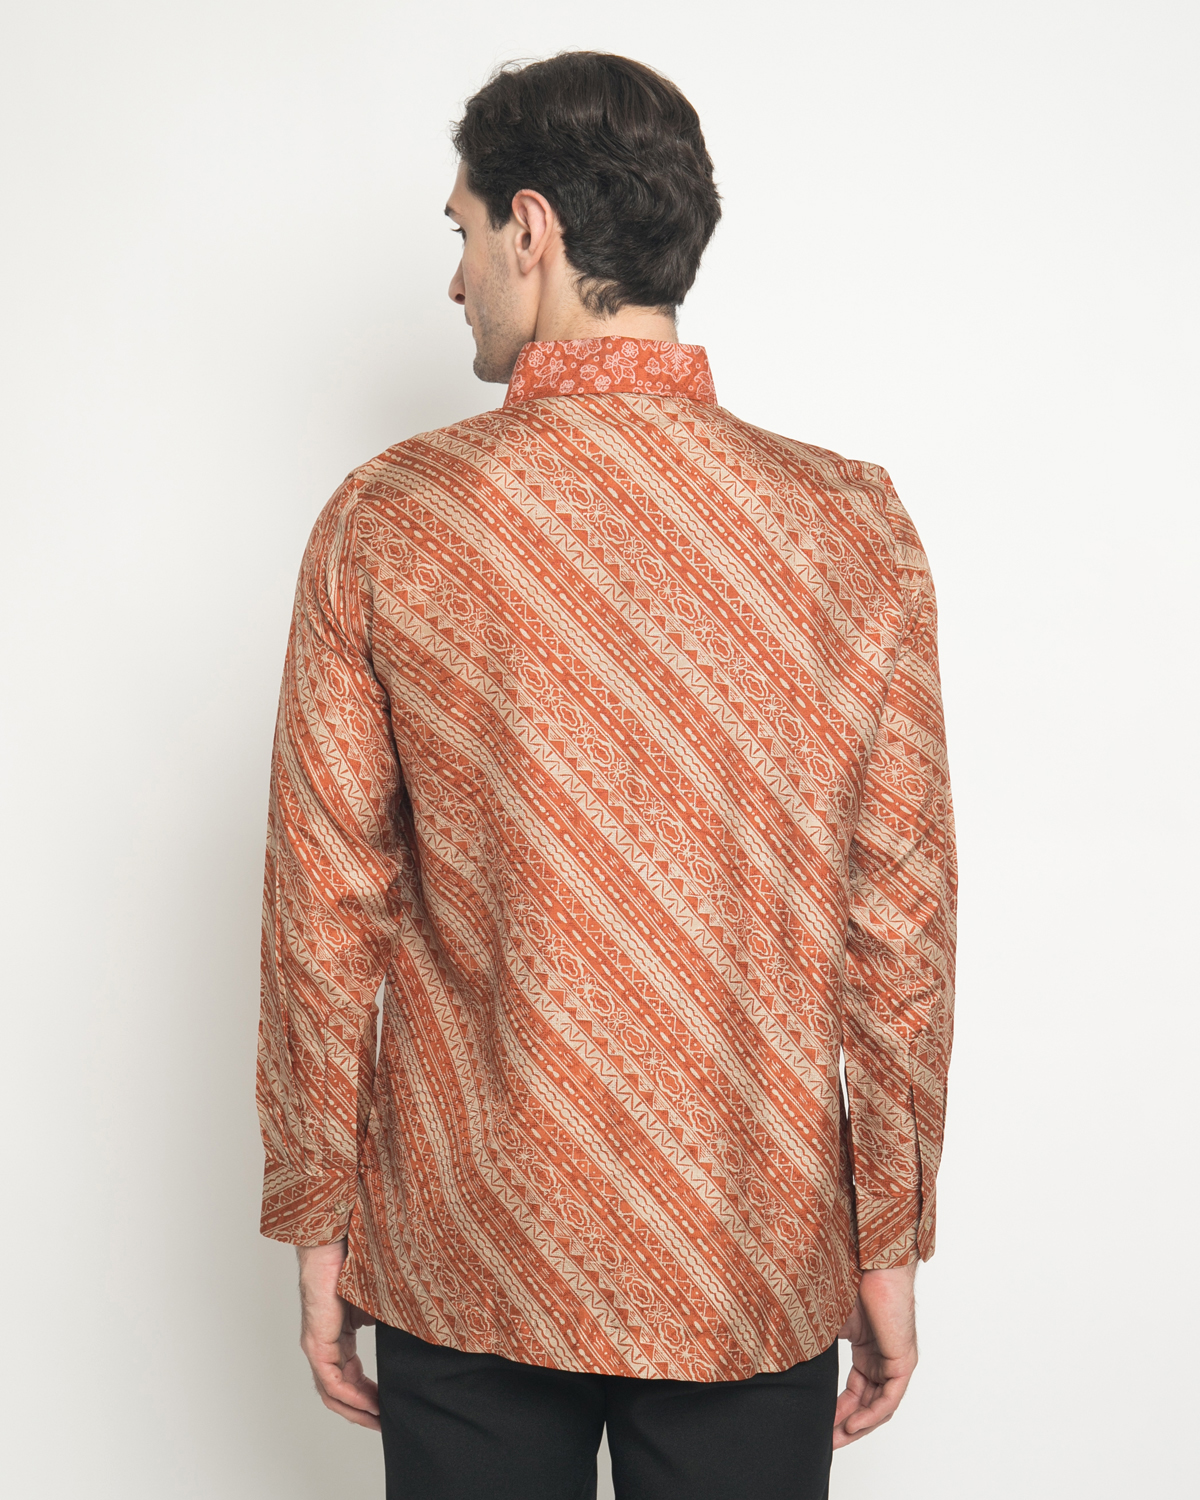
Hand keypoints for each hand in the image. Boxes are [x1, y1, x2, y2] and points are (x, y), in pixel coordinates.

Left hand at [296, 1238, 379, 1430]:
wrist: (334, 1244)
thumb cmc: (353, 1264)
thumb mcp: (377, 1301)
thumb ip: (386, 1320)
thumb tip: (410, 1330)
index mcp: (337, 1337)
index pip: (349, 1378)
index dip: (367, 1397)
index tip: (386, 1408)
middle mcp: (324, 1346)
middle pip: (339, 1393)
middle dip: (362, 1412)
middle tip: (384, 1424)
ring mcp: (318, 1345)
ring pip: (333, 1392)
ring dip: (356, 1409)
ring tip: (379, 1420)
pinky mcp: (317, 1342)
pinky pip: (331, 1380)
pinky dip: (350, 1396)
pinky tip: (369, 1402)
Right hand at [833, 1262, 917, 1448]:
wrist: (872, 1261)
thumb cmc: (851, 1280)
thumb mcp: (826, 1321)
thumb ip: (815, 1342)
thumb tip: (785, 1353)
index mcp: (867, 1351)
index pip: (854, 1392)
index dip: (837, 1411)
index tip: (819, 1426)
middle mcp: (883, 1360)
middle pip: (866, 1404)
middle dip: (845, 1426)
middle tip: (825, 1443)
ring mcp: (894, 1362)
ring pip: (879, 1407)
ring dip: (858, 1426)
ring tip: (836, 1439)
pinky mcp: (903, 1361)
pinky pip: (889, 1398)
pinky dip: (871, 1414)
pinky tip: (853, 1425)